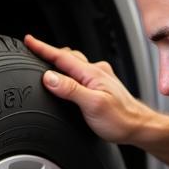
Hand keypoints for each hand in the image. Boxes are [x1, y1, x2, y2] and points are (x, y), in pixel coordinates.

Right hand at [24, 34, 150, 144]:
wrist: (139, 128)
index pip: (62, 57)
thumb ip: (70, 89)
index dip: (43, 48)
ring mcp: (101, 79)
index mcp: (92, 73)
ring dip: (61, 62)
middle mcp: (97, 72)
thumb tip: (49, 77)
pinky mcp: (103, 87)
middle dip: (50, 53)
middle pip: (68, 57)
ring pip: (75, 65)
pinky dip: (70, 72)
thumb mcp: (92, 105)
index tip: (29, 41)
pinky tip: (69, 79)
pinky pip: (82, 73)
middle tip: (34, 51)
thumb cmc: (121, 119)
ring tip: (48, 62)